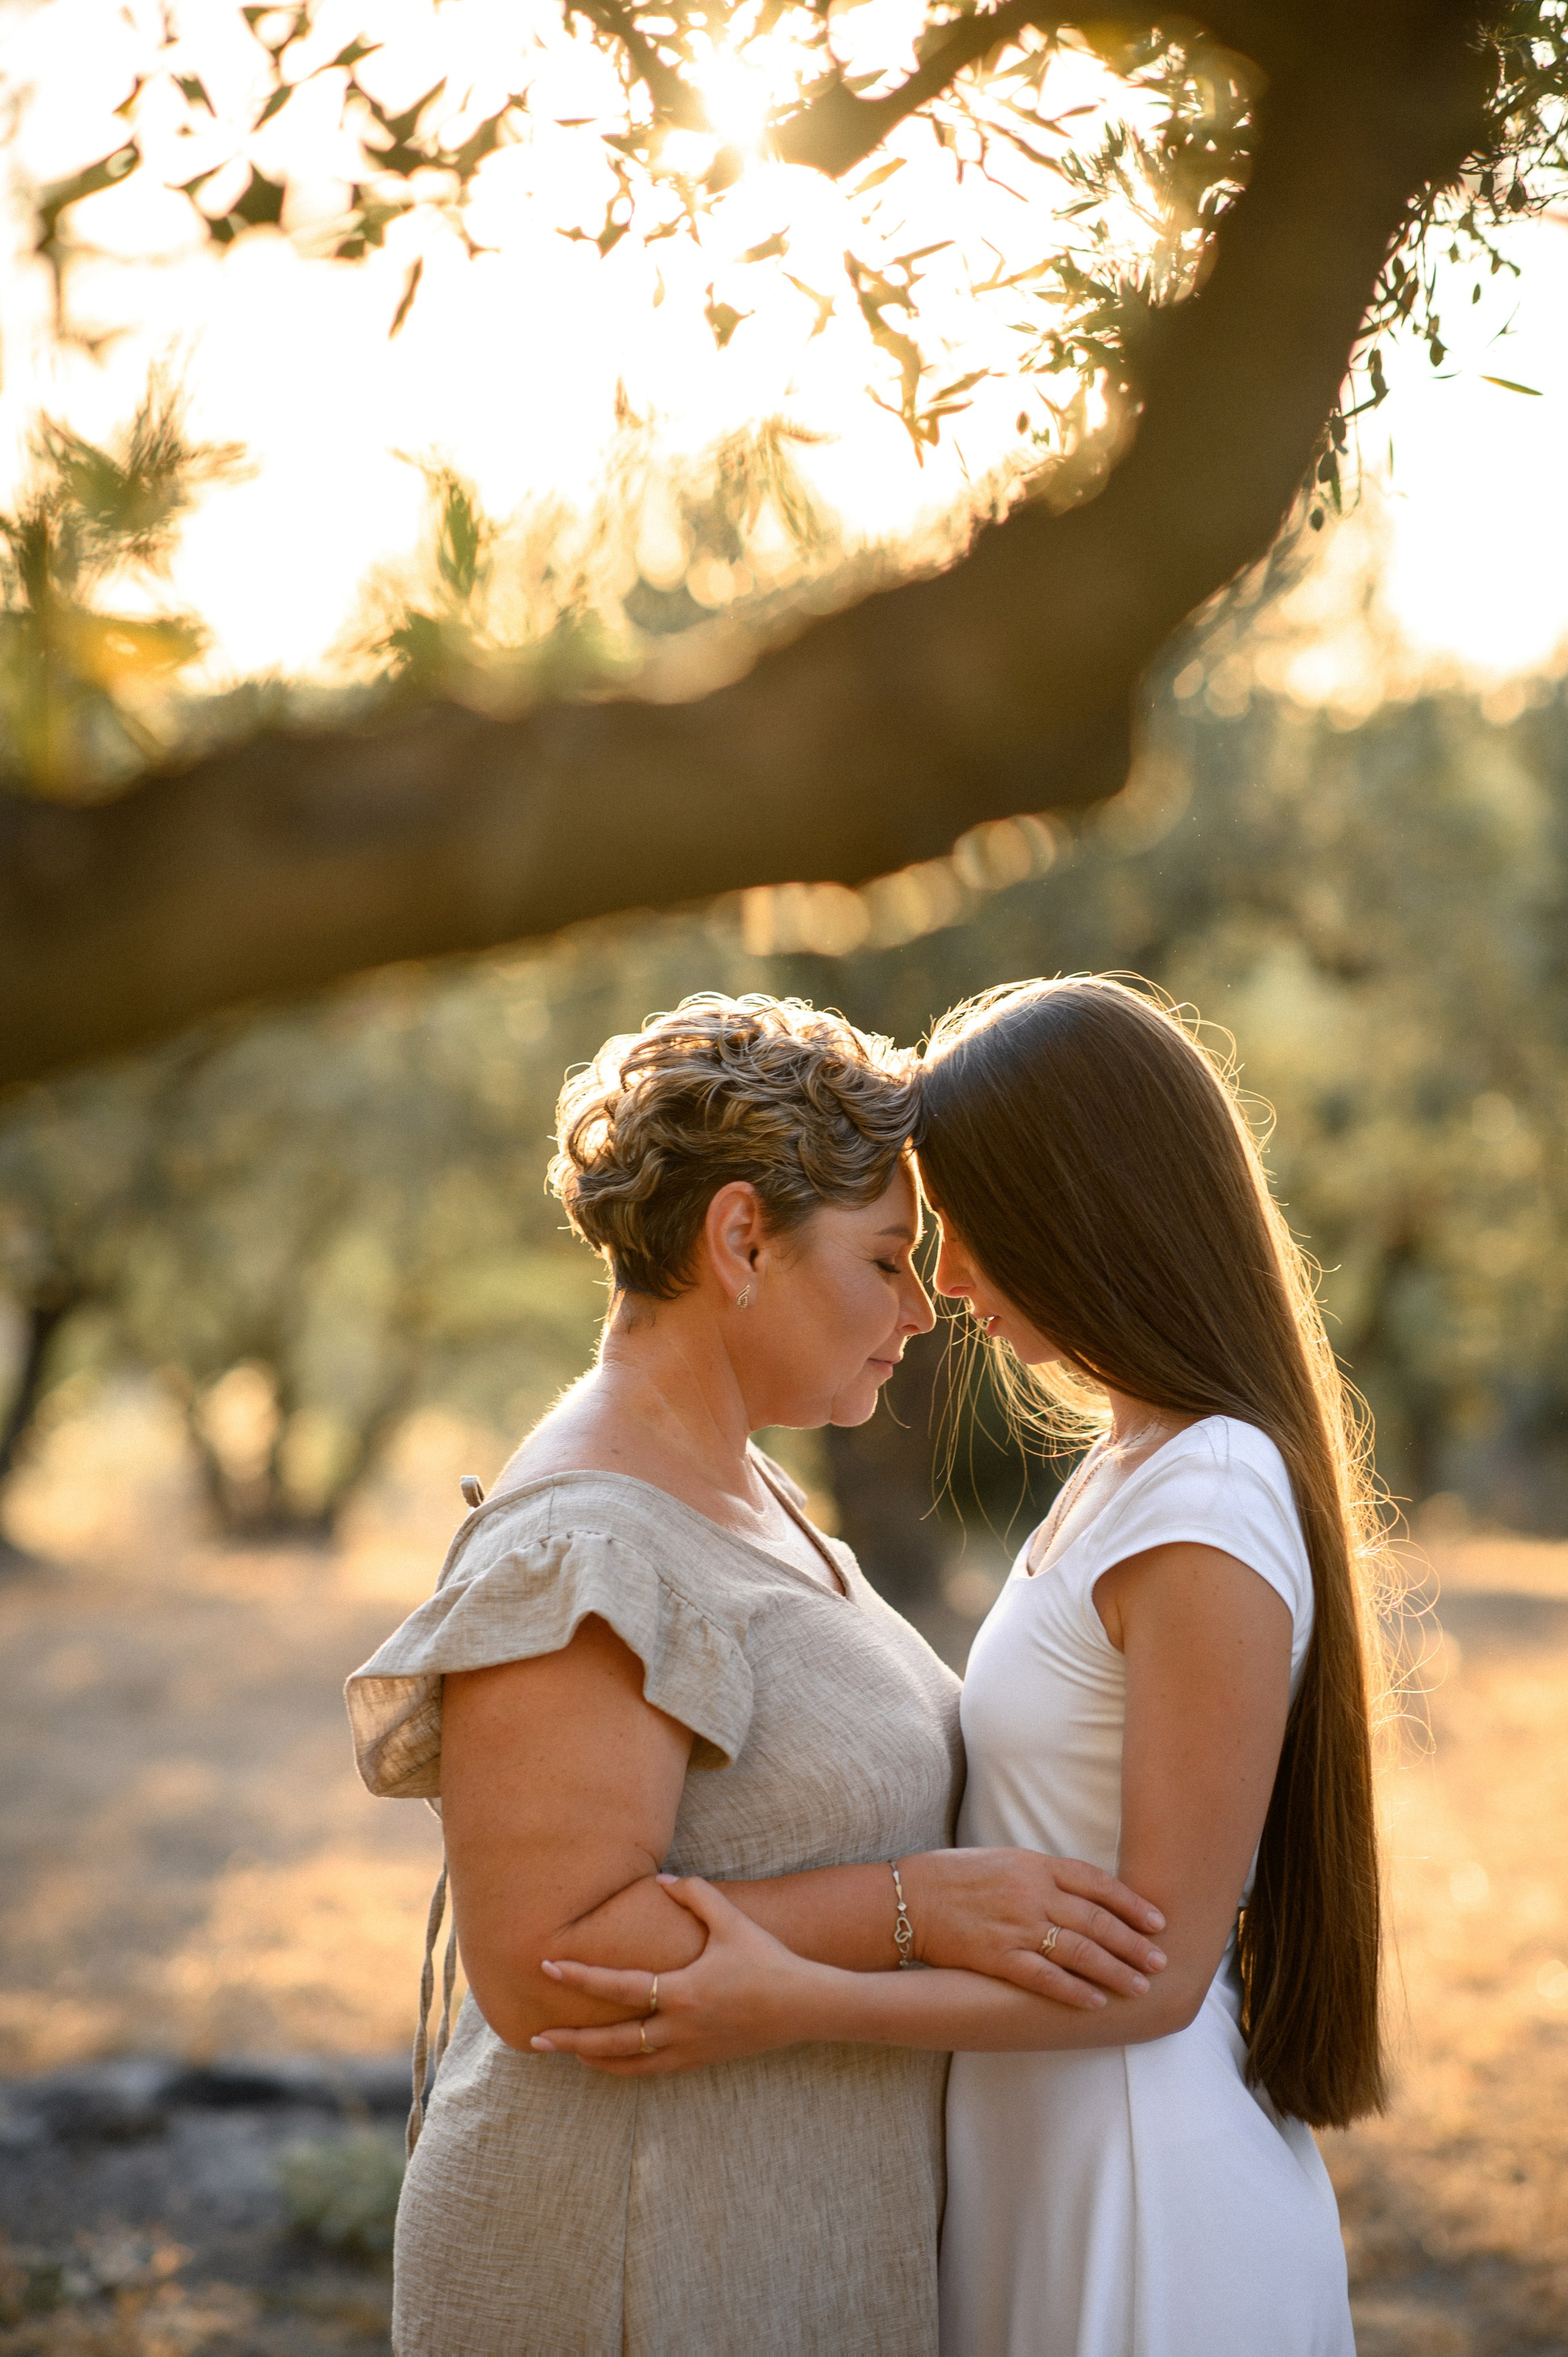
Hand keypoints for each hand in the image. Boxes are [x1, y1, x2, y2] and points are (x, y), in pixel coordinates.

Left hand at [531, 1875, 819, 2073]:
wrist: (805, 2006)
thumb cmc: (768, 1959)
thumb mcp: (732, 1921)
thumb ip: (695, 1896)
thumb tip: (660, 1882)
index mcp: (683, 1992)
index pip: (617, 1986)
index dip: (580, 1977)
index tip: (548, 1967)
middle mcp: (680, 2028)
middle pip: (611, 2042)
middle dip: (571, 2042)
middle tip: (535, 2039)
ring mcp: (689, 2050)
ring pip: (629, 2065)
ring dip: (594, 2060)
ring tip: (567, 2054)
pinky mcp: (700, 2060)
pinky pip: (652, 2070)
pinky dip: (625, 2067)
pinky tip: (611, 2060)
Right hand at [899, 1848, 1165, 2007]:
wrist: (908, 1899)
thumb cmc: (953, 1876)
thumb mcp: (1004, 1861)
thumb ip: (1042, 1875)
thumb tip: (1080, 1893)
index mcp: (1035, 1865)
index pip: (1097, 1883)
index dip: (1131, 1903)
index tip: (1158, 1920)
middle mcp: (1032, 1894)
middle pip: (1096, 1920)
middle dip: (1133, 1943)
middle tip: (1160, 1960)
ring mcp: (1017, 1927)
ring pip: (1079, 1951)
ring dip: (1114, 1971)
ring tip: (1140, 1987)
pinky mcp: (999, 1958)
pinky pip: (1045, 1977)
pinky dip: (1074, 1991)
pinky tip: (1095, 2003)